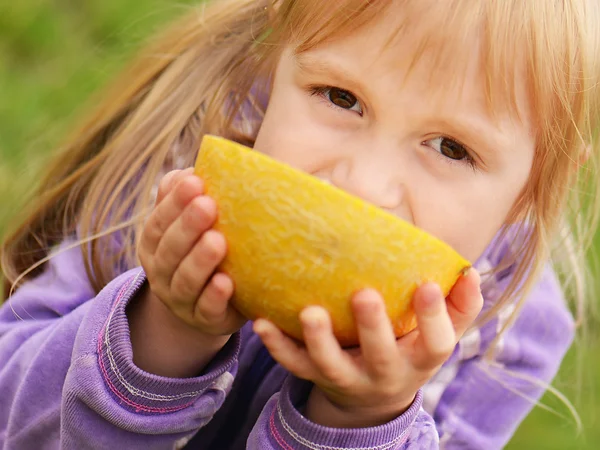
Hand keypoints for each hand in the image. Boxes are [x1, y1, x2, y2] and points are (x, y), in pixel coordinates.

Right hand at [138, 168, 245, 336]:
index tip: (195, 181)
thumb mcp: (191, 225)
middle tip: (208, 205)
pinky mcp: (205, 320)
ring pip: (185, 280)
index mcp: (155, 244)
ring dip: (200, 260)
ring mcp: (180, 300)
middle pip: (170, 249)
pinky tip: (226, 282)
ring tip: (217, 241)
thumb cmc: (202, 250)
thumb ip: (186, 198)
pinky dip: (214, 297)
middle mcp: (161, 272)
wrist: (207, 305)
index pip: (159, 221)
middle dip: (187, 226)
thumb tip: (188, 172)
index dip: (174, 202)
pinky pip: (206, 310)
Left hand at [253, 269, 482, 427]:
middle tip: (363, 294)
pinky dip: (277, 346)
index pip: (435, 344)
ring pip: (332, 365)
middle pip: (381, 356)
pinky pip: (294, 365)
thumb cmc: (408, 349)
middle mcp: (385, 373)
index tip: (428, 286)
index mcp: (418, 358)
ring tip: (309, 312)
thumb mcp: (435, 335)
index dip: (436, 318)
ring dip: (318, 340)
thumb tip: (471, 272)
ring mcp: (347, 377)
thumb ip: (457, 307)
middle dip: (373, 327)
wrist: (373, 396)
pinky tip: (261, 322)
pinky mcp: (315, 376)